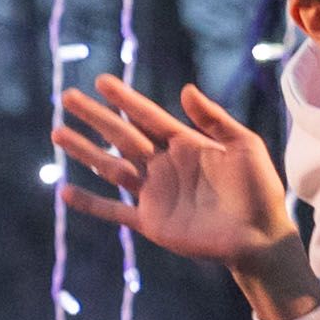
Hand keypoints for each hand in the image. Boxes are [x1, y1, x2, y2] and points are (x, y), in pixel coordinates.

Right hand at [54, 75, 300, 267]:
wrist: (261, 237)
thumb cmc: (260, 190)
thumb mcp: (245, 146)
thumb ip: (214, 120)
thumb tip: (186, 89)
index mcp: (185, 144)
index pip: (148, 116)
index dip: (125, 99)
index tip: (102, 81)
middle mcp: (164, 165)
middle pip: (122, 136)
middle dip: (95, 117)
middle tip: (68, 98)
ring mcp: (155, 193)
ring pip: (111, 167)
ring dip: (85, 151)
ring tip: (58, 133)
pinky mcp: (151, 221)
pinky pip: (114, 211)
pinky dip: (91, 203)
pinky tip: (66, 191)